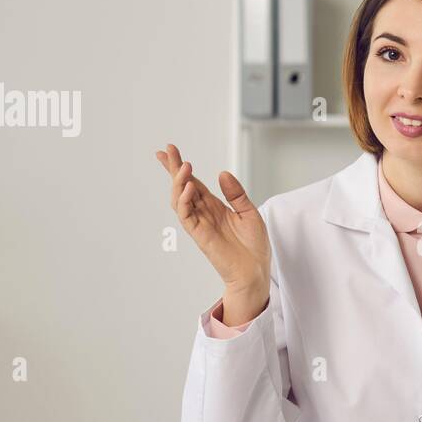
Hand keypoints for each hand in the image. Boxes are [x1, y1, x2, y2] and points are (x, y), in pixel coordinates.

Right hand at [155, 143, 270, 314]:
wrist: (255, 271)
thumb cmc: (254, 245)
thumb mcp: (249, 212)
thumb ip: (236, 194)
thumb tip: (222, 173)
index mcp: (215, 206)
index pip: (194, 183)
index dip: (181, 167)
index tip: (169, 150)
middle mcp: (204, 213)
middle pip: (182, 187)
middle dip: (173, 169)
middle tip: (166, 151)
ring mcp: (200, 224)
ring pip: (180, 199)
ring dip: (179, 182)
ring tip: (184, 166)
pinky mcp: (199, 235)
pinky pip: (186, 216)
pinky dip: (185, 201)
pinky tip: (189, 188)